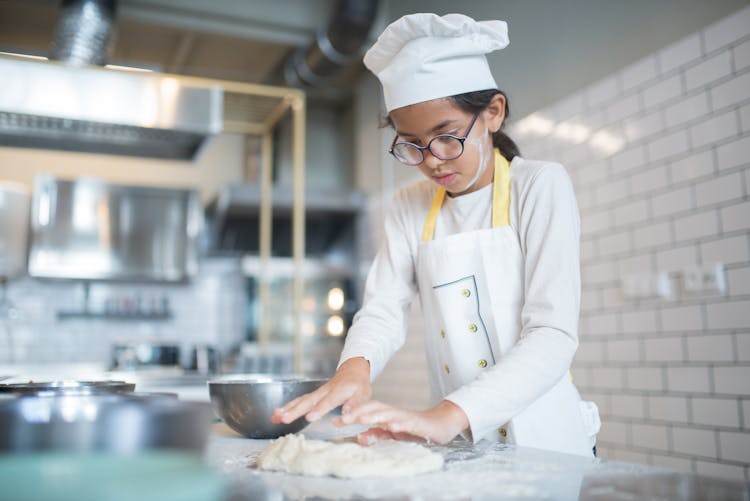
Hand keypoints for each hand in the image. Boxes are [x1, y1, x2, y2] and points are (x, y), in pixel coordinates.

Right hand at [271, 357, 370, 423]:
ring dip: (288, 408)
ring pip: (301, 400)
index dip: (319, 409)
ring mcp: (317, 392)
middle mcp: (325, 391)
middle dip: (296, 410)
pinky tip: (276, 415)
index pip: (328, 401)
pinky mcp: (313, 395)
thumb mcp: (363, 394)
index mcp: (339, 391)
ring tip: (275, 417)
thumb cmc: (359, 385)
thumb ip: (354, 406)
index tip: (310, 417)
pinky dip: (288, 407)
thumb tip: (346, 417)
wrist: (352, 370)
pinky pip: (299, 401)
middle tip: (284, 418)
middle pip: (309, 401)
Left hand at [335, 400, 468, 444]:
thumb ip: (377, 434)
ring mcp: (406, 417)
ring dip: (375, 416)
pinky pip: (408, 422)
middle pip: (374, 409)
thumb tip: (360, 437)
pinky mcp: (418, 423)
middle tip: (342, 418)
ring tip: (361, 418)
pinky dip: (400, 423)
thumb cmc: (415, 429)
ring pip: (388, 413)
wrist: (441, 424)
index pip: (366, 412)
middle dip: (358, 413)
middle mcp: (394, 413)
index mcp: (386, 415)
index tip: (335, 421)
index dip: (351, 415)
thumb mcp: (392, 434)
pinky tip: (392, 426)